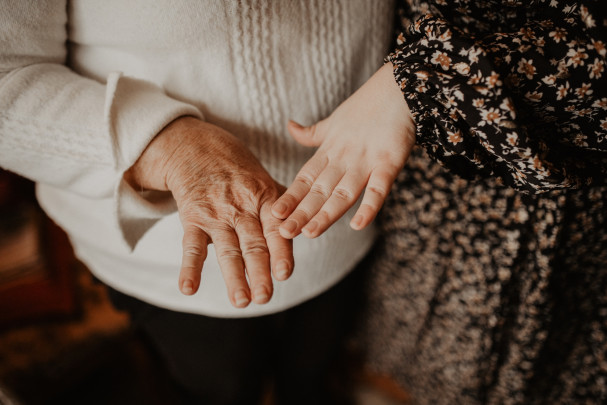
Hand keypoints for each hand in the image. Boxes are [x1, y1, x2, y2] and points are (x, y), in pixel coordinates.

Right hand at [125, 117, 293, 307]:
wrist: (198, 147)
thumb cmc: (240, 172)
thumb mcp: (266, 182)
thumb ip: (285, 209)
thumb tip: (305, 233)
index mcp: (265, 200)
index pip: (275, 229)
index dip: (281, 252)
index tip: (284, 274)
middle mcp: (242, 208)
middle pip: (252, 244)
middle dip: (259, 271)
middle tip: (265, 297)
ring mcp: (217, 214)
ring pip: (227, 249)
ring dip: (233, 276)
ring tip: (241, 301)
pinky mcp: (193, 218)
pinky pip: (191, 245)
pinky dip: (190, 268)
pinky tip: (188, 288)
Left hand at [271, 63, 414, 238]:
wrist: (398, 87)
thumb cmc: (366, 106)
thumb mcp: (333, 122)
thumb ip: (312, 133)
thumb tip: (290, 126)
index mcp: (329, 151)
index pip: (305, 179)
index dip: (291, 197)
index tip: (275, 215)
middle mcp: (343, 158)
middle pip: (319, 190)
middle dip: (301, 213)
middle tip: (284, 232)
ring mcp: (366, 160)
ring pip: (342, 193)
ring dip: (326, 214)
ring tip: (310, 232)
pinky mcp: (389, 161)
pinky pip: (378, 188)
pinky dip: (369, 206)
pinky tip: (358, 225)